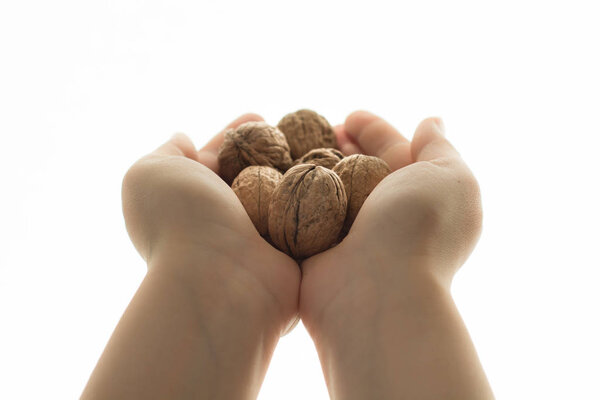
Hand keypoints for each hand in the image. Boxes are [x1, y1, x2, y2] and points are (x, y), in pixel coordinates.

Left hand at [121, 114, 299, 333]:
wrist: (219, 281)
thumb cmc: (181, 221)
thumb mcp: (149, 173)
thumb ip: (167, 152)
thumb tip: (184, 140)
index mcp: (191, 200)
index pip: (216, 158)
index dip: (235, 134)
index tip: (260, 117)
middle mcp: (224, 220)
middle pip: (253, 174)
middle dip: (272, 149)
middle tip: (297, 129)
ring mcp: (258, 238)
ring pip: (283, 194)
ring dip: (300, 170)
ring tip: (321, 145)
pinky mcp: (289, 253)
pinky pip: (307, 217)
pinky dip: (319, 197)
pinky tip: (334, 173)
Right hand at [300, 110, 482, 334]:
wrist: (379, 291)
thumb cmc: (420, 228)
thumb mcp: (451, 177)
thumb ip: (440, 148)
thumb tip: (431, 122)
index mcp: (417, 195)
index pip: (392, 151)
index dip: (372, 129)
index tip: (349, 116)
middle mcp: (384, 214)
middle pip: (356, 168)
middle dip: (338, 145)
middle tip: (314, 128)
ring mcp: (348, 233)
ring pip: (326, 188)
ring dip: (310, 165)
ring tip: (291, 145)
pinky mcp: (316, 249)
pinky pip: (301, 212)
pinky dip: (290, 193)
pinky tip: (274, 173)